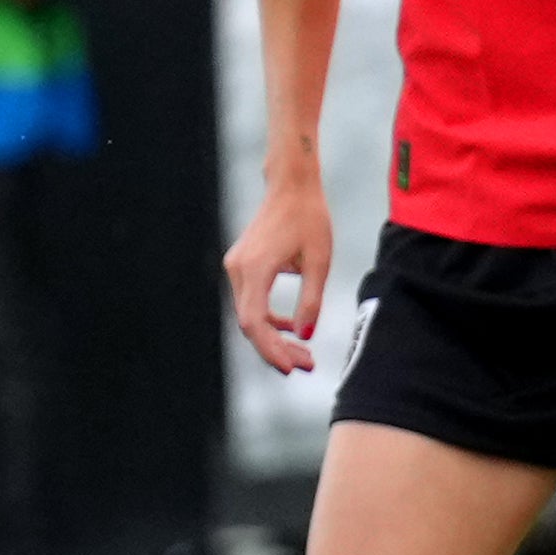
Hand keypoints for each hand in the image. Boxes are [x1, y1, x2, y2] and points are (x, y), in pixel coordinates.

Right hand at [225, 169, 339, 376]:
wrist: (291, 187)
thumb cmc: (309, 219)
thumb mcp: (319, 262)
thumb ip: (311, 301)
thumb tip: (305, 336)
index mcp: (255, 269)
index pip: (254, 322)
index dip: (270, 349)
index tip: (291, 367)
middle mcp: (238, 270)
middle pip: (250, 323)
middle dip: (277, 348)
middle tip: (306, 365)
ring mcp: (236, 268)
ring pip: (250, 315)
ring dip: (274, 336)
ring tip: (303, 353)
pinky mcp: (242, 266)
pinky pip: (252, 301)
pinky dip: (270, 318)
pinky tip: (293, 327)